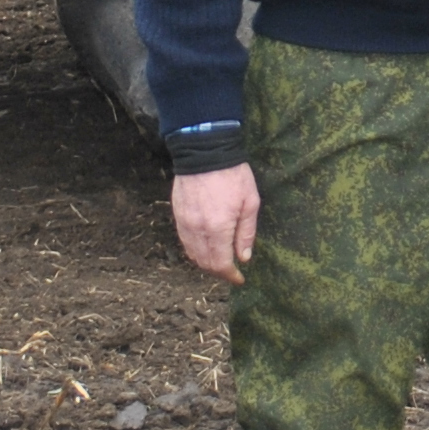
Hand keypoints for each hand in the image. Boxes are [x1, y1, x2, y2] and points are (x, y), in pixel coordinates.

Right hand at [172, 164, 259, 283]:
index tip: (239, 278)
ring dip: (206, 263)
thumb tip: (243, 257)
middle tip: (231, 270)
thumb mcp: (250, 202)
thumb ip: (246, 233)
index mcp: (218, 228)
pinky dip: (195, 250)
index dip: (230, 275)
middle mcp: (198, 230)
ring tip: (219, 260)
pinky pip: (184, 241)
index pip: (220, 264)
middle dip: (218, 271)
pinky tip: (205, 246)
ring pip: (192, 254)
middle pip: (204, 263)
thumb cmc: (233, 175)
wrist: (204, 151)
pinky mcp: (177, 215)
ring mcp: (185, 223)